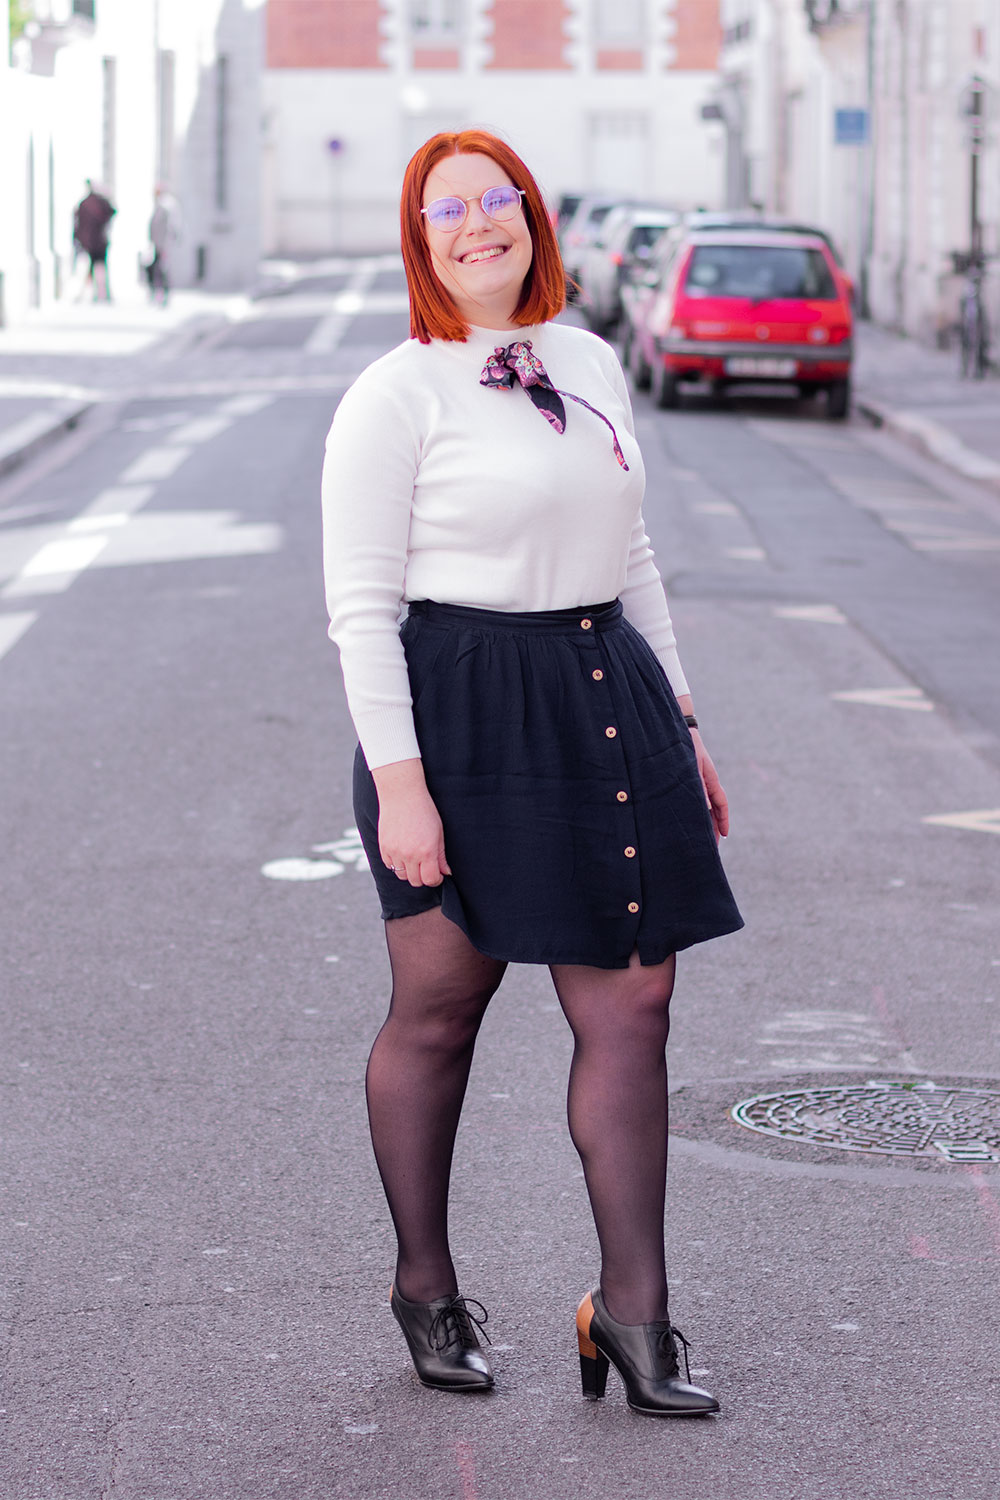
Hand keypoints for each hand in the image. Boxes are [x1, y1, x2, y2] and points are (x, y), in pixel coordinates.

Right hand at [371, 758, 451, 886]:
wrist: (402, 794)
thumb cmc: (424, 811)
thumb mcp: (438, 832)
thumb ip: (441, 855)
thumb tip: (445, 872)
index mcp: (426, 851)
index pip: (430, 880)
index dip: (436, 880)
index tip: (437, 874)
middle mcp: (409, 855)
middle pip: (415, 881)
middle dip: (423, 877)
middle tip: (427, 867)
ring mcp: (394, 852)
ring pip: (402, 876)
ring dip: (409, 871)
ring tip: (414, 859)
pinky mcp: (383, 848)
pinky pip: (389, 866)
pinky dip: (396, 864)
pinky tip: (402, 853)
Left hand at [689, 729, 729, 840]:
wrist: (677, 730)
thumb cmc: (686, 747)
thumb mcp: (692, 766)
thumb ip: (698, 787)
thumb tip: (706, 807)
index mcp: (711, 779)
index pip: (721, 803)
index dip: (723, 820)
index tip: (725, 834)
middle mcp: (706, 783)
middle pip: (714, 810)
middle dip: (714, 828)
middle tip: (712, 847)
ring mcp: (697, 783)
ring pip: (704, 807)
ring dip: (704, 823)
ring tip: (700, 840)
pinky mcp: (687, 782)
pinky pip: (694, 800)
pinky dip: (694, 812)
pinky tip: (688, 822)